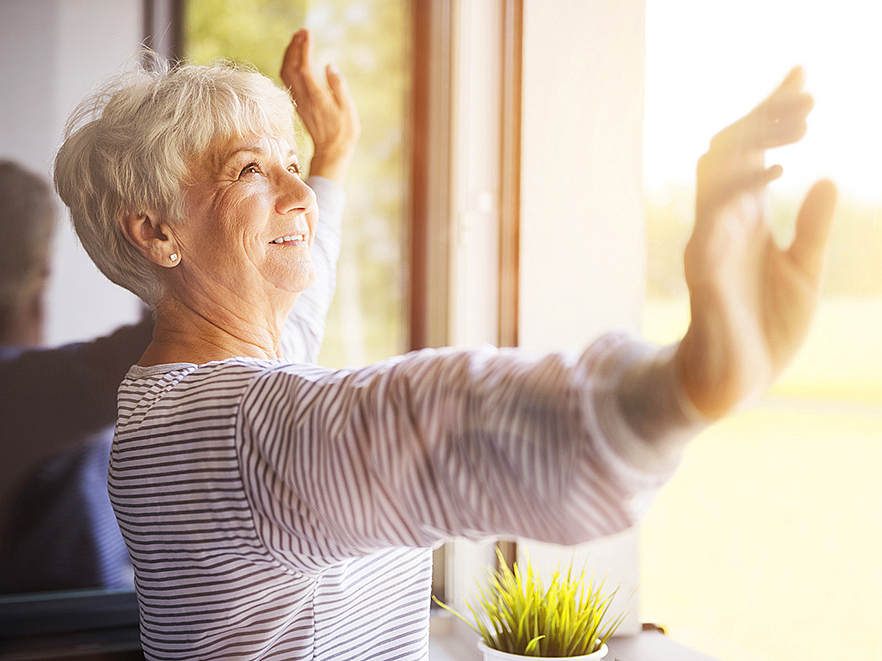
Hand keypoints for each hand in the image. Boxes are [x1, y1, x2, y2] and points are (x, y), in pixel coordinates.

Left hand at [281, 29, 360, 182]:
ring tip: (297, 41)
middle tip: (302, 32)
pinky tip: (294, 60)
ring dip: (289, 55)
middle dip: (294, 47)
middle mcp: (304, 97)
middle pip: (291, 67)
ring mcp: (299, 101)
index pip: (305, 67)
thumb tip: (330, 65)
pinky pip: (288, 81)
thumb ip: (338, 86)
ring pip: (286, 73)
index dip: (304, 48)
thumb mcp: (347, 109)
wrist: (331, 152)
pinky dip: (288, 65)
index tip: (308, 33)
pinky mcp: (299, 104)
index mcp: (317, 96)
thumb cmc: (344, 132)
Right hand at [676, 67, 836, 417]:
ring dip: (755, 141)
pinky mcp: (704, 269)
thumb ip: (811, 228)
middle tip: (809, 94)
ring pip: (716, 173)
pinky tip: (778, 171)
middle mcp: (723, 223)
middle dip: (766, 117)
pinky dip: (743, 189)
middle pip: (730, 151)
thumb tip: (826, 178)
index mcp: (746, 220)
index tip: (802, 76)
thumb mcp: (805, 272)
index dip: (773, 114)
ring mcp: (710, 243)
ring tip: (801, 121)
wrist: (740, 381)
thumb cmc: (768, 328)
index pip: (754, 153)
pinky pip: (714, 218)